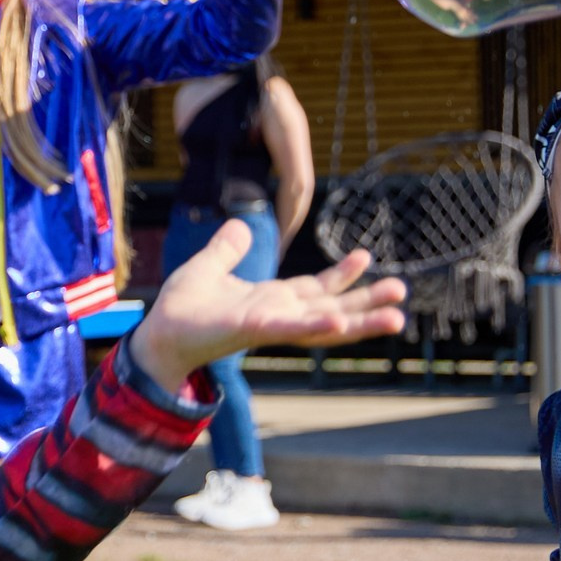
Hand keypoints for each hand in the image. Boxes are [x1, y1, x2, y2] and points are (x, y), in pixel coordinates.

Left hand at [128, 221, 405, 391]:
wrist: (159, 332)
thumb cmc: (183, 308)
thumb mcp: (208, 267)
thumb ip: (226, 250)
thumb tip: (240, 227)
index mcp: (272, 300)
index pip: (316, 289)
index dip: (342, 276)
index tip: (368, 257)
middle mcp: (278, 315)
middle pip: (332, 307)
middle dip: (367, 303)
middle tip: (402, 293)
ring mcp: (270, 325)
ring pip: (323, 325)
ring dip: (359, 322)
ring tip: (396, 318)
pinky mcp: (254, 330)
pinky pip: (290, 329)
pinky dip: (315, 326)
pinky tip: (339, 322)